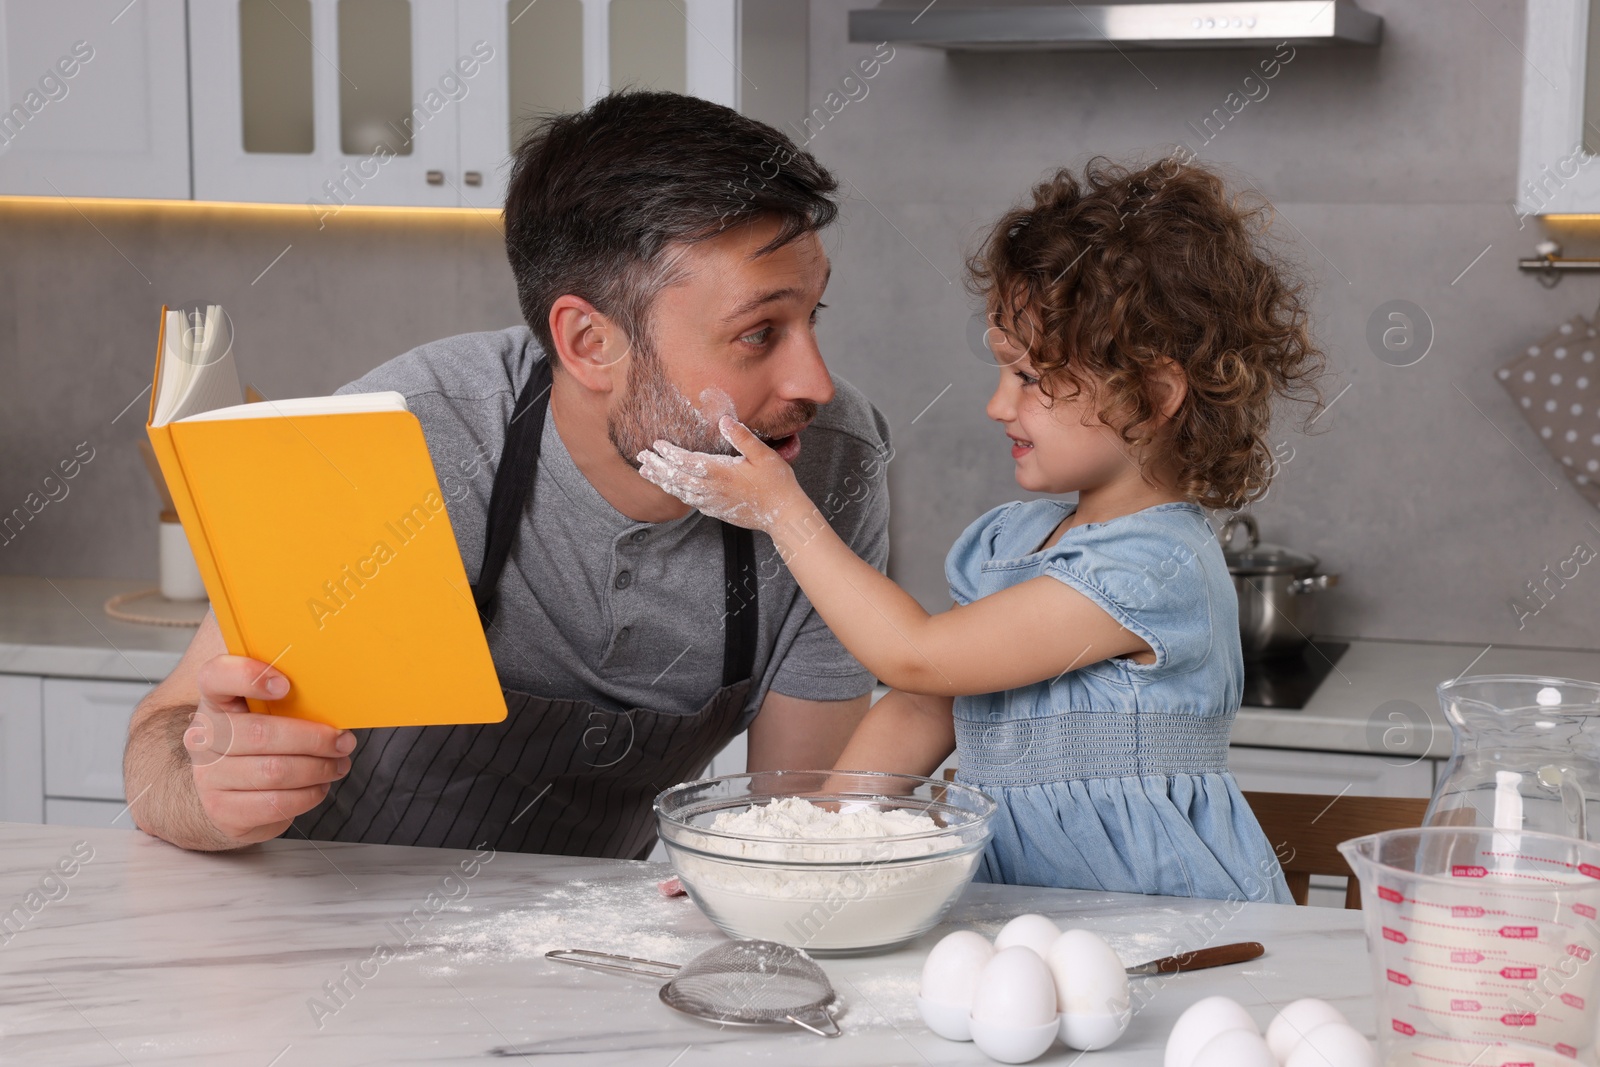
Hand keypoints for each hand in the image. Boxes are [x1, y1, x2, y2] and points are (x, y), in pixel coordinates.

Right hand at [186, 655, 354, 844]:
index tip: (285, 685)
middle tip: (343, 741)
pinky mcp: (223, 810)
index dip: (248, 676)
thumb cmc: (260, 745)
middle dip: (313, 738)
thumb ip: (287, 699)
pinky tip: (319, 787)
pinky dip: (308, 795)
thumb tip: (336, 699)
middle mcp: (203, 738)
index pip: (215, 676)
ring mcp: (208, 776)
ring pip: (274, 771)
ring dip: (318, 769)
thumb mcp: (265, 715)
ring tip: (338, 765)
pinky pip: (275, 803)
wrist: (232, 796)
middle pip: (260, 733)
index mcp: (214, 701)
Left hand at [636, 415, 808, 531]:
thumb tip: (724, 420)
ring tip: (647, 472)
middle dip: (657, 467)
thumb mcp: (764, 455)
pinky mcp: (716, 511)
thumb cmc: (777, 483)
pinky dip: (676, 493)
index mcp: (721, 472)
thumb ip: (742, 438)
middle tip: (641, 457)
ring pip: (680, 492)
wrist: (784, 516)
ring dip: (662, 481)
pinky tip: (671, 488)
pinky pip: (690, 502)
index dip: (670, 453)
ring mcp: (713, 503)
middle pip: (677, 478)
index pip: (687, 462)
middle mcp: (712, 489)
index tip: (656, 444)